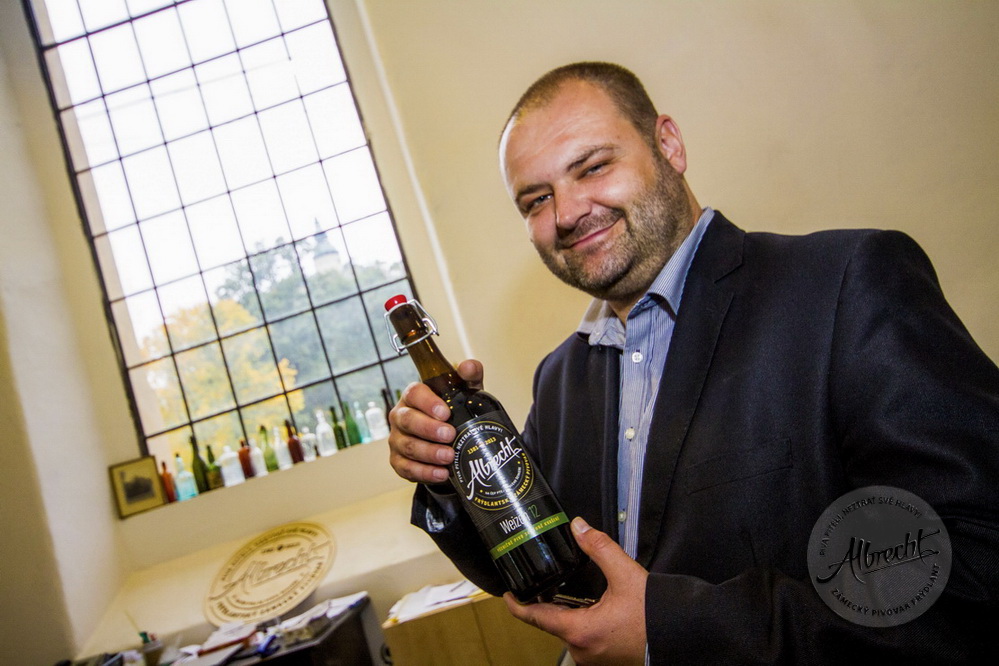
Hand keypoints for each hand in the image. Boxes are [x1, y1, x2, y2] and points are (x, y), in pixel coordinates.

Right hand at [387, 359, 482, 483]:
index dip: (427, 403)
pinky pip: (406, 469)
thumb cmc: (453, 410)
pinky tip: (442, 474)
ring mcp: (397, 440)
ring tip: (449, 457)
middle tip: (450, 435)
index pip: (414, 394)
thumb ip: (469, 375)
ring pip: (407, 446)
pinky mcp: (399, 462)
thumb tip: (468, 367)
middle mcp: (401, 416)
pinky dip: (424, 473)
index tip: (445, 412)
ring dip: (429, 453)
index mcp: (413, 396)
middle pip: (407, 421)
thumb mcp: (464, 391)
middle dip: (428, 429)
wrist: (448, 439)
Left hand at [504, 518, 647, 665]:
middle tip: (556, 584)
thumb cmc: (657, 617)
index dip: (516, 605)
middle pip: (554, 623)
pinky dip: (587, 625)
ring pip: (572, 633)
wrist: (685, 637)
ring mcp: (594, 660)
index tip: (507, 595)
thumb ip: (599, 548)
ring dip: (573, 615)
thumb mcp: (625, 575)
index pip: (535, 618)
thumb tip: (579, 528)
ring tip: (584, 597)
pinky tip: (601, 612)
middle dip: (555, 603)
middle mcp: (583, 652)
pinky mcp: (606, 662)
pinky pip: (587, 641)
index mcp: (580, 632)